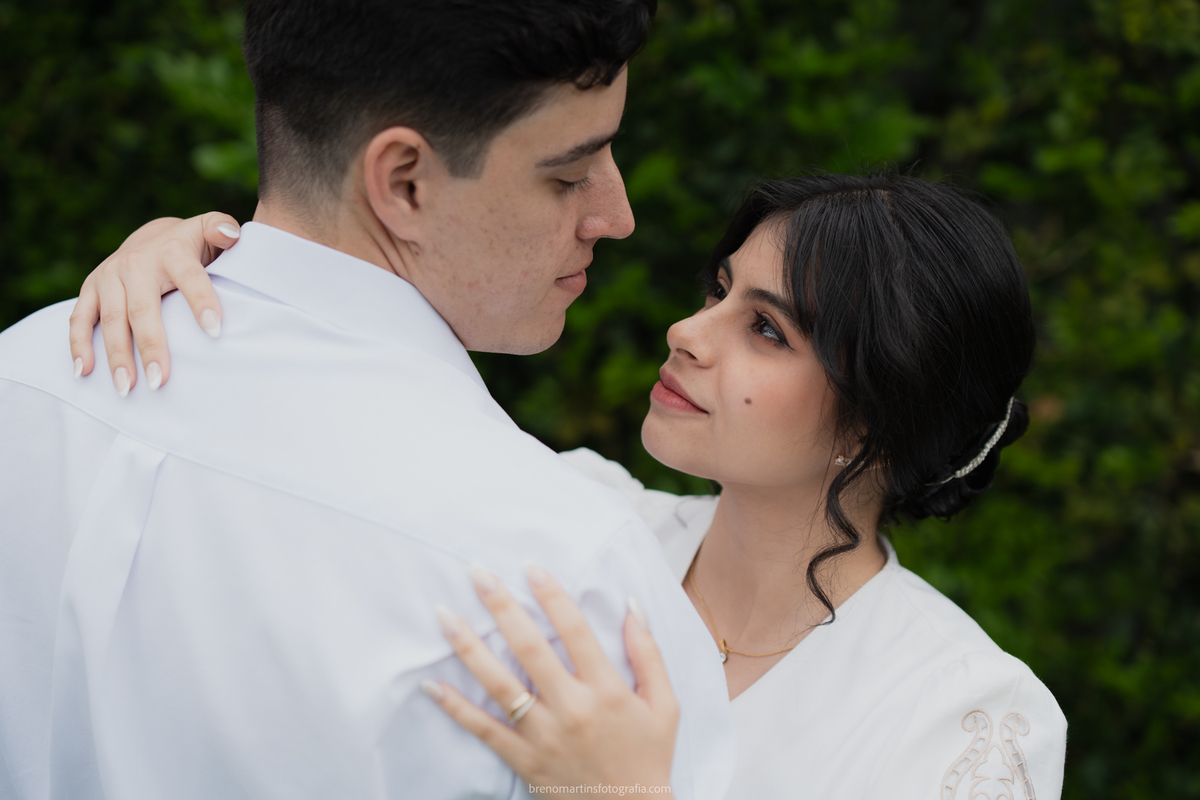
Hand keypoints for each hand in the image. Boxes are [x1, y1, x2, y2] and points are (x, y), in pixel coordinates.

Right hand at [69, 212, 238, 395]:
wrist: (153, 236)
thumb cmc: (192, 245)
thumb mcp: (209, 231)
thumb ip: (221, 229)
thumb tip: (232, 235)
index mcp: (172, 251)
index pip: (190, 277)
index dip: (202, 301)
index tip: (215, 331)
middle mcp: (136, 263)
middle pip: (143, 308)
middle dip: (151, 345)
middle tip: (159, 380)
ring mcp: (109, 277)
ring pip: (111, 319)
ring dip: (116, 355)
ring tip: (126, 388)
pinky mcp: (91, 289)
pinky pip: (80, 318)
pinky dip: (78, 345)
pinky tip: (84, 372)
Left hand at [424, 564, 678, 795]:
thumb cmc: (648, 756)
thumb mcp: (665, 704)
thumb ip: (648, 653)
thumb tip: (631, 605)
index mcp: (607, 690)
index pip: (575, 631)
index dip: (552, 595)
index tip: (531, 567)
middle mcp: (572, 708)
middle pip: (530, 647)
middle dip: (502, 606)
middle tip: (478, 573)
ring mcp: (544, 735)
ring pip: (500, 683)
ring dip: (469, 646)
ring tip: (445, 615)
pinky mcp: (524, 760)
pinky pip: (484, 730)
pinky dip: (456, 708)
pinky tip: (431, 685)